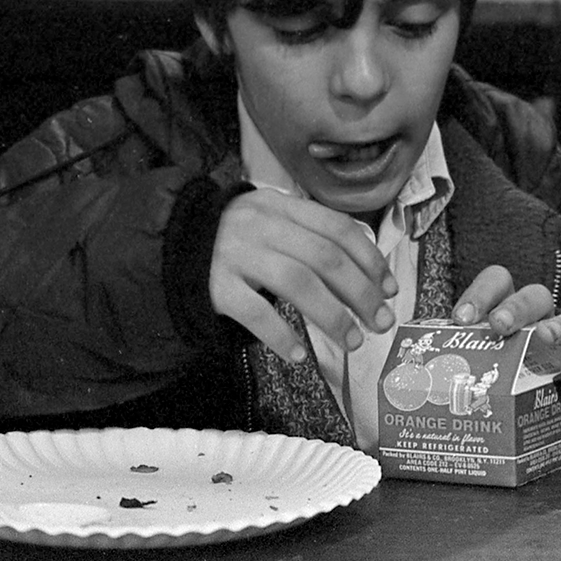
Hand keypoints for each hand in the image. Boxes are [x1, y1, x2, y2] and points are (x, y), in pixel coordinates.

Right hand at [209, 188, 396, 362]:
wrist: (169, 244)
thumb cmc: (237, 239)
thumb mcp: (273, 222)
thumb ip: (313, 236)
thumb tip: (370, 271)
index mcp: (282, 206)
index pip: (338, 228)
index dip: (370, 260)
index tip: (390, 289)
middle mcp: (261, 225)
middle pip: (325, 258)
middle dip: (361, 293)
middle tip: (381, 321)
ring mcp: (235, 254)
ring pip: (296, 282)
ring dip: (332, 315)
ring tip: (352, 340)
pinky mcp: (213, 285)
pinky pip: (253, 312)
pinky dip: (280, 335)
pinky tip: (299, 354)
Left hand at [451, 265, 560, 390]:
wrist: (542, 402)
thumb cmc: (501, 375)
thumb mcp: (476, 361)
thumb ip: (451, 360)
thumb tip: (397, 380)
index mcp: (509, 309)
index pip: (499, 282)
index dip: (481, 294)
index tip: (460, 319)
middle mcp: (541, 319)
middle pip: (536, 296)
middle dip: (516, 307)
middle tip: (497, 327)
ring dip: (559, 326)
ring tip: (545, 338)